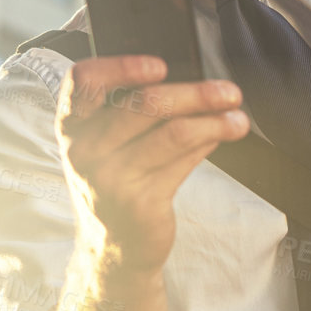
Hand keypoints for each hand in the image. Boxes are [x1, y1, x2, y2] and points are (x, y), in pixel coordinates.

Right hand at [56, 55, 248, 272]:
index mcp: (72, 125)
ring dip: (214, 121)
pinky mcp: (140, 202)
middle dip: (196, 93)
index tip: (160, 65)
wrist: (113, 245)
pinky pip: (185, 162)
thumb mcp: (109, 144)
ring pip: (174, 132)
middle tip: (229, 92)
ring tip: (238, 118)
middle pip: (144, 104)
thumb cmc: (116, 181)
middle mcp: (84, 150)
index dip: (122, 67)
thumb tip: (192, 79)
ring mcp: (110, 178)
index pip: (85, 81)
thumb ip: (135, 111)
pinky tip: (223, 135)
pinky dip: (209, 143)